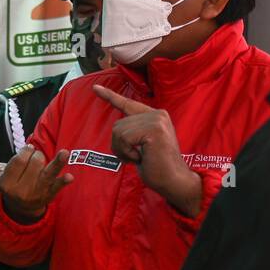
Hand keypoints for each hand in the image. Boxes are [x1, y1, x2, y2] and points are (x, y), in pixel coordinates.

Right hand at [0, 137, 72, 223]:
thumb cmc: (7, 184)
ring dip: (57, 162)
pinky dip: (63, 182)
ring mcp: (37, 193)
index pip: (20, 160)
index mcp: (7, 183)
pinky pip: (57, 186)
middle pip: (35, 161)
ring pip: (47, 171)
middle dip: (37, 155)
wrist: (21, 208)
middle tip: (34, 161)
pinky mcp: (49, 195)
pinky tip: (69, 177)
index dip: (26, 151)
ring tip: (65, 152)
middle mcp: (22, 190)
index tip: (28, 150)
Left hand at [93, 84, 201, 216]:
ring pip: (119, 132)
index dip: (109, 96)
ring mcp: (156, 120)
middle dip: (120, 145)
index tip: (95, 88)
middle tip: (136, 157)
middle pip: (118, 125)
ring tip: (140, 157)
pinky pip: (124, 138)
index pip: (128, 104)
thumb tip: (118, 128)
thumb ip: (134, 132)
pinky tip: (142, 158)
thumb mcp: (142, 145)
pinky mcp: (154, 129)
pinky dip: (128, 152)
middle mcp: (157, 113)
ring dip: (124, 150)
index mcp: (155, 116)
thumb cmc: (157, 167)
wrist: (173, 181)